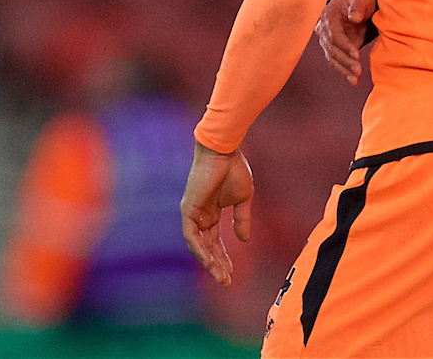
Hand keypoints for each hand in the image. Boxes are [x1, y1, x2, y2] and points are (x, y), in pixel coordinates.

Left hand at [180, 142, 253, 287]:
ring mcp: (193, 214)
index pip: (216, 242)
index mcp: (212, 213)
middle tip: (227, 281)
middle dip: (217, 265)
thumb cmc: (234, 170)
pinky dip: (199, 249)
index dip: (224, 257)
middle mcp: (200, 216)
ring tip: (221, 276)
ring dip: (209, 262)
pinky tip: (209, 261)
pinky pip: (191, 235)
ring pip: (198, 245)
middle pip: (207, 247)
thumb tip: (244, 240)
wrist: (224, 152)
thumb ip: (242, 219)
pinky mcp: (188, 210)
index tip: (232, 273)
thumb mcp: (243, 198)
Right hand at [315, 0, 376, 85]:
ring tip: (356, 79)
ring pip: (333, 58)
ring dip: (344, 70)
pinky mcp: (335, 49)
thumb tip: (354, 17)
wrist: (356, 4)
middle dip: (345, 61)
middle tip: (358, 69)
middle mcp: (324, 30)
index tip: (356, 53)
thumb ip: (357, 6)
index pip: (334, 34)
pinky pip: (338, 62)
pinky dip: (345, 72)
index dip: (344, 45)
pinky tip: (354, 82)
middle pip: (332, 49)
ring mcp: (328, 41)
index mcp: (328, 16)